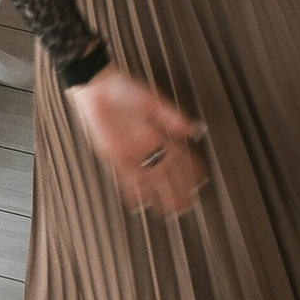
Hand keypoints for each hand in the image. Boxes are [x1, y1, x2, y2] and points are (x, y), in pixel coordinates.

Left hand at [70, 66, 207, 217]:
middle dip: (178, 189)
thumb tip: (193, 129)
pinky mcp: (115, 155)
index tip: (202, 181)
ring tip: (169, 212)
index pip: (180, 155)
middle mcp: (148, 145)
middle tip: (188, 205)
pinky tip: (139, 203)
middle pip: (167, 172)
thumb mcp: (151, 100)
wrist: (97, 87)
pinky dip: (132, 191)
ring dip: (159, 194)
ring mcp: (132, 152)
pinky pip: (126, 177)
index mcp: (160, 132)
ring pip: (150, 178)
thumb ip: (171, 116)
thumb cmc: (124, 89)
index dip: (192, 169)